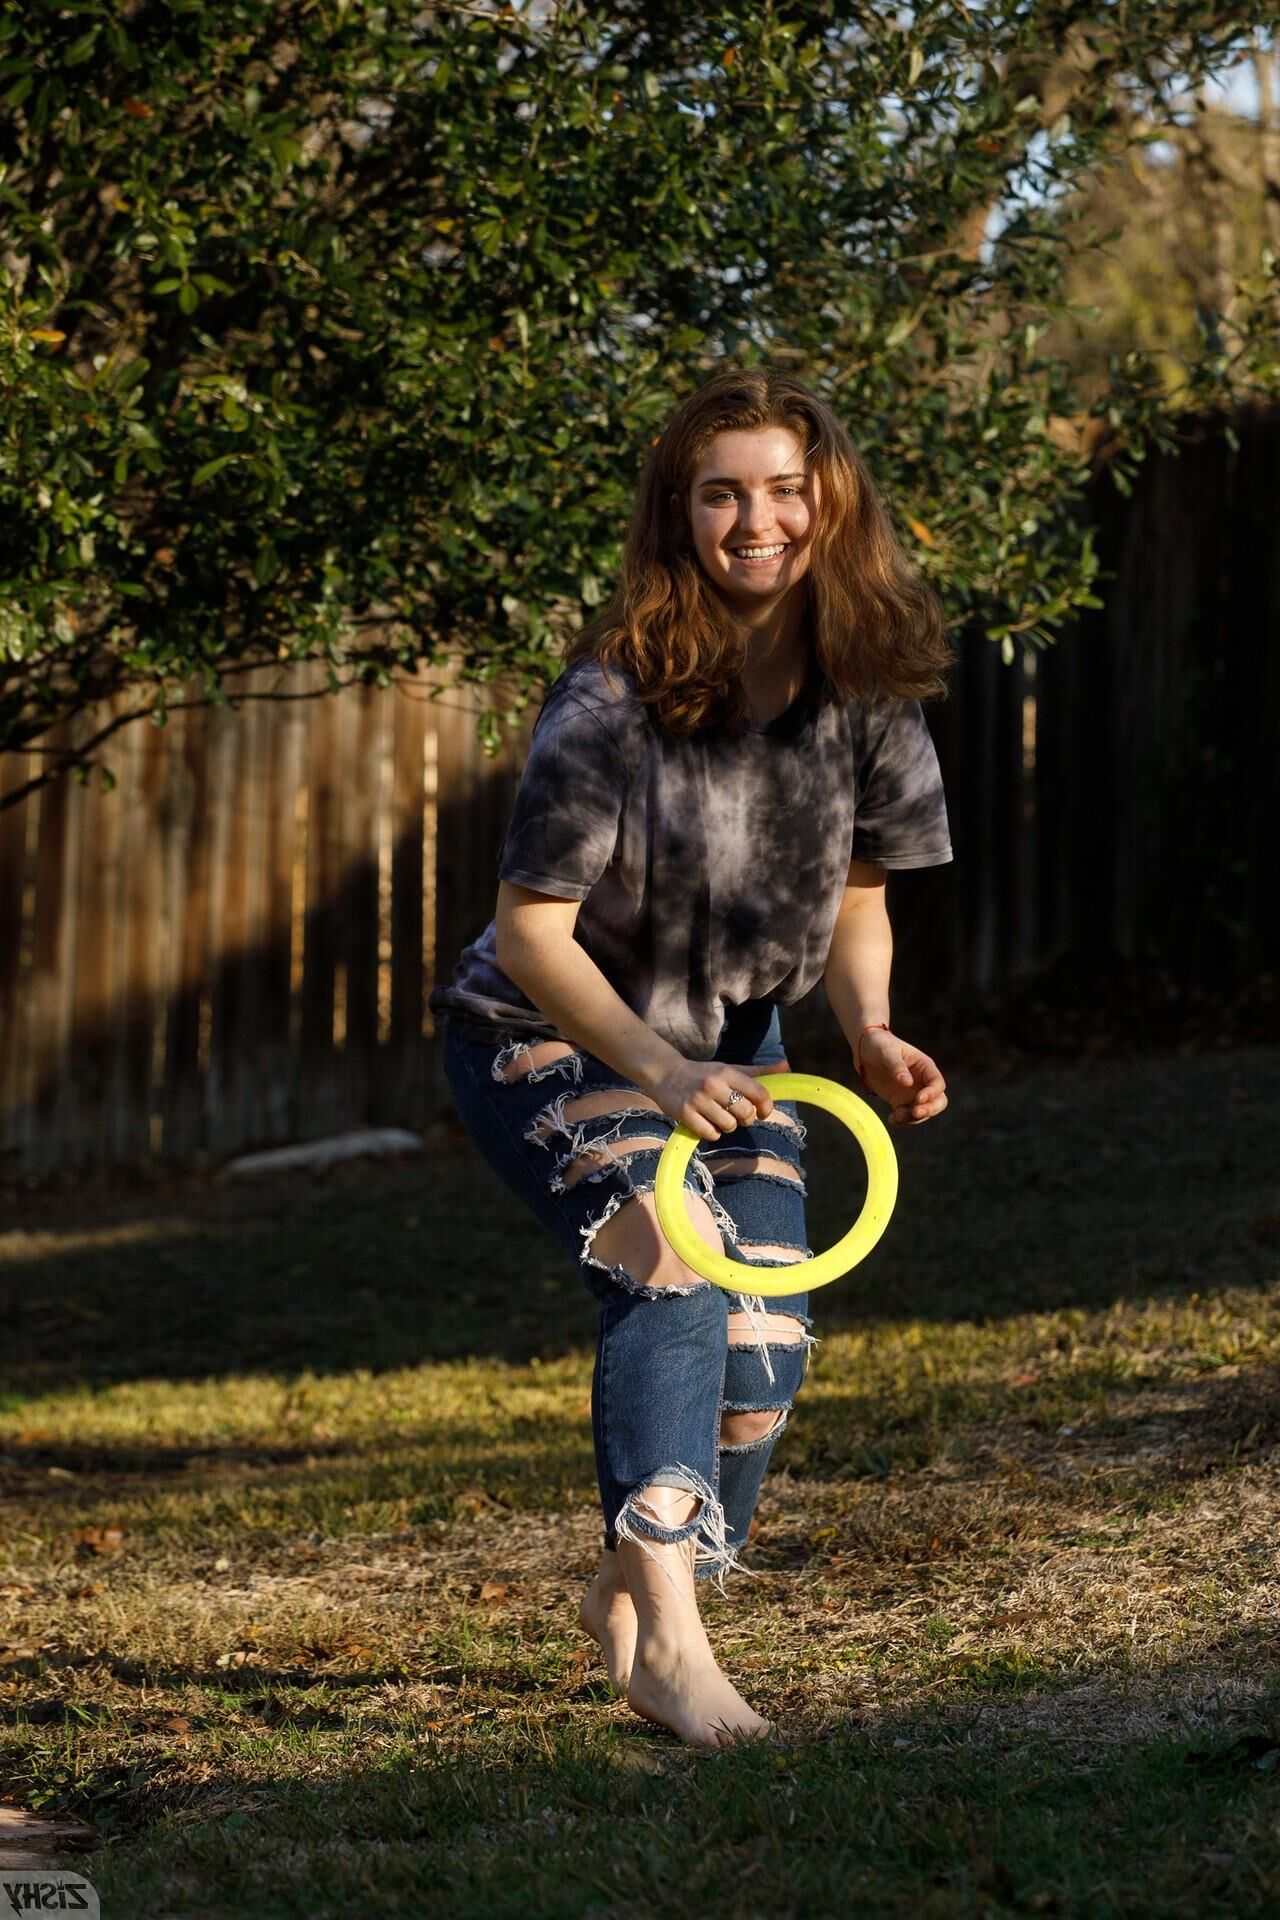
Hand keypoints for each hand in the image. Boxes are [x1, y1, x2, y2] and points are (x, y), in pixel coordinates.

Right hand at [645, 1057, 778, 1141]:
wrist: (666, 1075)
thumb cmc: (704, 1074)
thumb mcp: (729, 1069)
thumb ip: (757, 1072)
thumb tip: (785, 1066)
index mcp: (727, 1073)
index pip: (760, 1093)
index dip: (766, 1107)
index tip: (763, 1112)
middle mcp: (714, 1085)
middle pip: (746, 1114)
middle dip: (745, 1118)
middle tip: (736, 1114)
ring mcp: (698, 1100)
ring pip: (729, 1126)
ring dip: (727, 1126)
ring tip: (718, 1116)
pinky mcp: (685, 1115)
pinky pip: (711, 1134)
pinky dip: (712, 1133)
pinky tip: (705, 1122)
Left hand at [856, 1029, 947, 1125]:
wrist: (864, 1051)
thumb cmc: (879, 1045)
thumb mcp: (887, 1052)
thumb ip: (897, 1066)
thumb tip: (907, 1083)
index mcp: (925, 1067)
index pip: (937, 1083)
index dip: (932, 1093)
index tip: (919, 1099)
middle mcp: (922, 1082)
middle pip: (938, 1101)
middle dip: (930, 1110)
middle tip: (915, 1113)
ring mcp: (912, 1093)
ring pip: (923, 1111)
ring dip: (914, 1118)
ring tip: (897, 1116)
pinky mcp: (900, 1101)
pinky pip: (907, 1115)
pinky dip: (902, 1120)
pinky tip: (892, 1119)